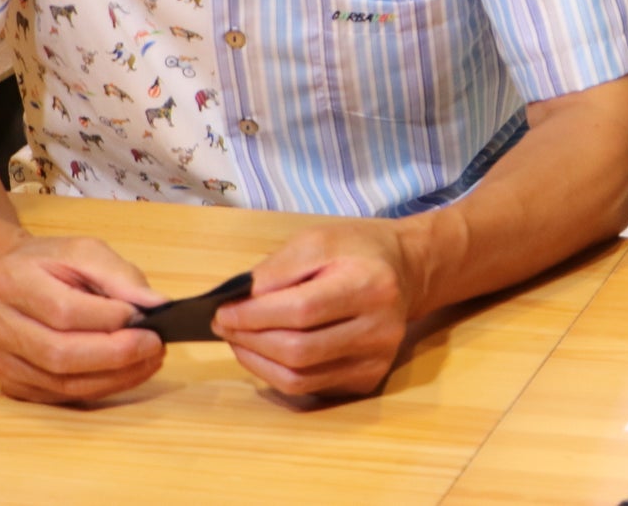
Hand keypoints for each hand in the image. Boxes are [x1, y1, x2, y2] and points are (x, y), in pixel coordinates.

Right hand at [0, 236, 166, 403]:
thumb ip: (120, 276)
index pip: (64, 310)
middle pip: (60, 354)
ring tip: (148, 360)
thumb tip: (156, 305)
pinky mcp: (11, 384)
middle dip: (116, 354)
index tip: (148, 318)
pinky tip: (125, 373)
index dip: (110, 319)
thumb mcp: (83, 251)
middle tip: (155, 345)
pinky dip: (99, 387)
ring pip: (62, 383)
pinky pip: (60, 396)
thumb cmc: (46, 263)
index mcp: (11, 282)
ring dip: (114, 377)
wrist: (1, 278)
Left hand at [213, 220, 417, 397]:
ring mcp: (376, 360)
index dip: (254, 315)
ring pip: (300, 378)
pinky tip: (265, 353)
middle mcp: (379, 328)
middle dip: (250, 340)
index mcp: (370, 284)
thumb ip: (278, 268)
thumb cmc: (357, 252)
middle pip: (298, 350)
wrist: (405, 273)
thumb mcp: (318, 240)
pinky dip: (277, 373)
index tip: (222, 311)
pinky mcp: (367, 380)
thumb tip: (240, 301)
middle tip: (224, 326)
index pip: (302, 310)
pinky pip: (310, 387)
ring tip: (239, 340)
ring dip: (257, 362)